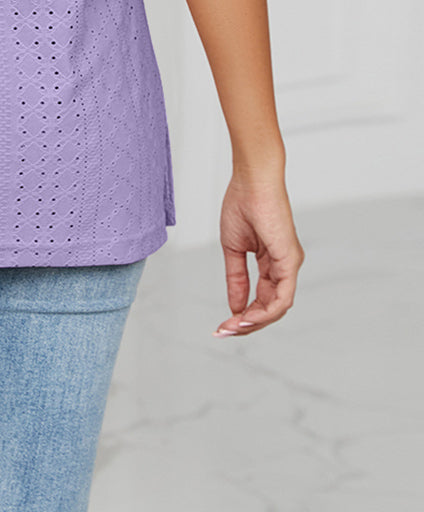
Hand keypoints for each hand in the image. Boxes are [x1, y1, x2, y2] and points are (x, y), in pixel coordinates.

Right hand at [212, 171, 304, 336]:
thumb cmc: (242, 204)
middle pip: (271, 308)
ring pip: (277, 307)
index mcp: (273, 262)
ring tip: (231, 327)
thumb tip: (235, 306)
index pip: (262, 298)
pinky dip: (264, 311)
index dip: (243, 314)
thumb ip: (236, 278)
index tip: (222, 324)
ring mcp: (290, 264)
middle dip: (247, 323)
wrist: (251, 180)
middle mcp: (285, 266)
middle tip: (223, 331)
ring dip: (254, 322)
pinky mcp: (290, 261)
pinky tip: (245, 317)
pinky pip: (282, 297)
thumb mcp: (233, 248)